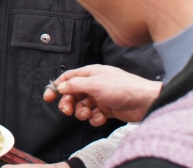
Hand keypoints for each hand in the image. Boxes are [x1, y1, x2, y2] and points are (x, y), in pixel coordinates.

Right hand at [43, 65, 161, 126]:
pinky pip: (93, 115)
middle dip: (69, 103)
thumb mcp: (94, 84)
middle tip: (67, 111)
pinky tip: (101, 118)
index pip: (68, 78)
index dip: (56, 87)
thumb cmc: (122, 87)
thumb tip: (61, 87)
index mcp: (90, 73)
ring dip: (82, 112)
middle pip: (73, 94)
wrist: (144, 101)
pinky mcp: (107, 109)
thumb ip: (75, 85)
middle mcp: (94, 84)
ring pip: (82, 106)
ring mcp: (100, 97)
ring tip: (88, 113)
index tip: (48, 97)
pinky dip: (95, 118)